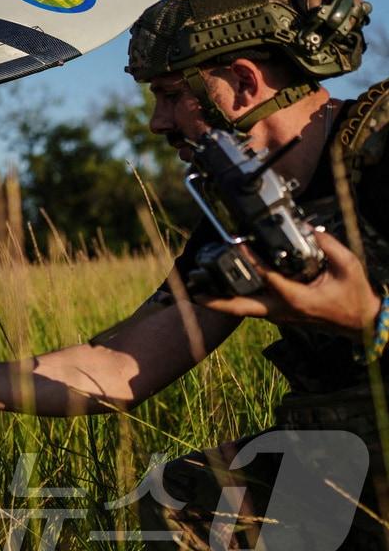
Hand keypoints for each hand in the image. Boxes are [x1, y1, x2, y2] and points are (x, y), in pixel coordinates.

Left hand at [198, 231, 380, 336]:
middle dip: (214, 301)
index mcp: (297, 299)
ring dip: (218, 301)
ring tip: (193, 290)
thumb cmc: (354, 295)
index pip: (268, 278)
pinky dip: (233, 298)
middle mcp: (281, 310)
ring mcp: (277, 315)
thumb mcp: (349, 266)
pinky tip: (217, 288)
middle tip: (191, 292)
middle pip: (240, 308)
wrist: (360, 323)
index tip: (237, 245)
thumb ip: (329, 245)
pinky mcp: (276, 314)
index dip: (252, 262)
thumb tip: (309, 227)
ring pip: (241, 309)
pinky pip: (250, 306)